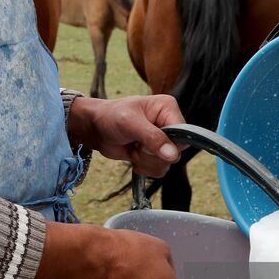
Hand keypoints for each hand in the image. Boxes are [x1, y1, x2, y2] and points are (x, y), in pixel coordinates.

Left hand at [67, 95, 182, 177]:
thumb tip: (172, 155)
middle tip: (136, 143)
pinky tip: (133, 155)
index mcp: (167, 109)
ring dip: (146, 161)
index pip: (183, 133)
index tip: (148, 144)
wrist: (96, 129)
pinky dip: (144, 168)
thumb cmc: (111, 117)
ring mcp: (163, 140)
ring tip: (133, 147)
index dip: (169, 144)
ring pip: (167, 163)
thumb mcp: (130, 123)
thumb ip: (152, 138)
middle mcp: (169, 124)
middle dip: (152, 153)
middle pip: (176, 152)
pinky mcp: (155, 153)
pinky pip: (159, 170)